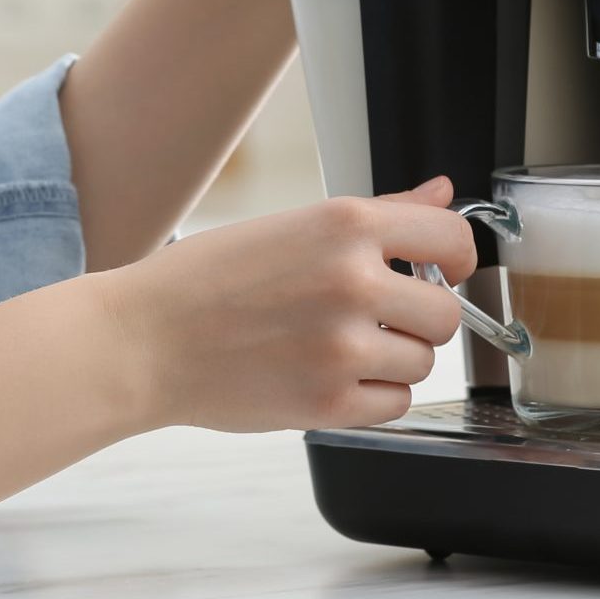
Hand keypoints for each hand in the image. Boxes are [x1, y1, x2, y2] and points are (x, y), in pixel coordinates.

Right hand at [97, 177, 474, 432]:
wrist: (144, 340)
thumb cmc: (206, 282)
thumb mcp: (292, 225)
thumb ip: (379, 213)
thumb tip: (439, 194)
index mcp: (344, 225)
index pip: (451, 237)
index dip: (456, 258)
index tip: (445, 270)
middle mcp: (352, 281)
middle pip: (444, 314)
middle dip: (419, 319)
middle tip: (377, 318)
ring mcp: (342, 346)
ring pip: (422, 363)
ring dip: (393, 359)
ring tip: (338, 346)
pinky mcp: (329, 403)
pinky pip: (395, 404)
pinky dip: (373, 395)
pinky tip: (330, 375)